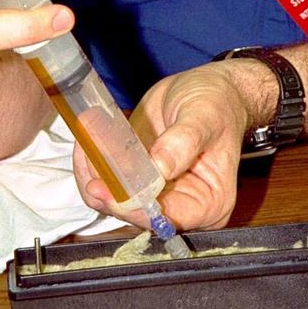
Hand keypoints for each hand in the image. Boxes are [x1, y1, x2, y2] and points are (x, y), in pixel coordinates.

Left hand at [73, 63, 251, 232]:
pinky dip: (93, 161)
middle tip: (89, 154)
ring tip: (89, 135)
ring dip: (93, 171)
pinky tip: (90, 136)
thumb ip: (184, 141)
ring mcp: (155, 193)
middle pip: (134, 214)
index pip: (167, 219)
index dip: (134, 209)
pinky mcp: (136, 179)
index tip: (107, 190)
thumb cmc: (218, 104)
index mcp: (209, 202)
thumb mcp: (206, 116)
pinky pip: (107, 181)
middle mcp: (181, 206)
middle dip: (106, 188)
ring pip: (112, 199)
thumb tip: (160, 168)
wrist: (208, 88)